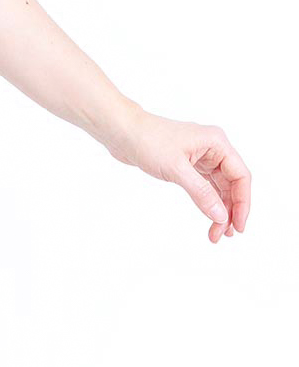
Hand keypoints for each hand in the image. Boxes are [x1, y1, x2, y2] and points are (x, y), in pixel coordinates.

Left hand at [106, 104, 250, 243]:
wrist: (122, 132)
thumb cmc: (147, 141)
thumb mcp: (177, 169)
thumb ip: (201, 193)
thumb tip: (221, 216)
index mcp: (216, 143)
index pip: (240, 176)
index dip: (243, 202)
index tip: (238, 225)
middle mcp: (212, 149)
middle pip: (231, 184)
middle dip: (230, 210)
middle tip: (223, 234)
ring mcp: (200, 157)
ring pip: (218, 187)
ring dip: (219, 209)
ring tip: (216, 233)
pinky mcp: (187, 164)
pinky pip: (205, 186)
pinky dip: (207, 201)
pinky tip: (208, 216)